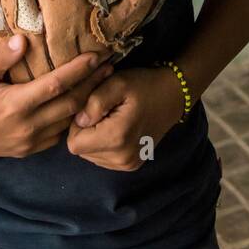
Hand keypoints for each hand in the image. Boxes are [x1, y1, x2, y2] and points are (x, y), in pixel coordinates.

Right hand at [0, 34, 113, 159]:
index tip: (96, 56)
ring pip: (67, 122)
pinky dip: (72, 118)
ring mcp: (28, 142)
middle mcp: (26, 127)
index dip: (78, 71)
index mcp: (13, 106)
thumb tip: (22, 39)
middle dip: (93, 84)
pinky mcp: (28, 150)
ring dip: (87, 102)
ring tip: (102, 81)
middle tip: (111, 65)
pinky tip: (80, 103)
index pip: (55, 86)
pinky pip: (58, 134)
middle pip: (70, 104)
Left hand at [66, 65, 184, 169]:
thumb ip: (94, 102)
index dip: (76, 124)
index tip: (90, 108)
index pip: (74, 143)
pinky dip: (103, 144)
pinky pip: (103, 158)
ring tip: (110, 118)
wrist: (173, 95)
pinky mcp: (131, 165)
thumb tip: (79, 121)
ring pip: (91, 155)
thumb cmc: (144, 85)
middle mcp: (122, 158)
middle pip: (81, 151)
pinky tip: (116, 128)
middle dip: (85, 131)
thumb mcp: (117, 82)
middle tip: (102, 111)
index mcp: (116, 138)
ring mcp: (128, 165)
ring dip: (94, 137)